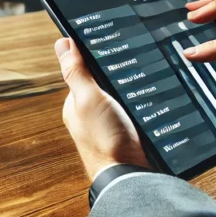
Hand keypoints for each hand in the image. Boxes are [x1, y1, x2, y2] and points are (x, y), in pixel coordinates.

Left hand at [56, 38, 149, 180]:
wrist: (132, 176)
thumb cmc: (105, 141)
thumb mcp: (88, 99)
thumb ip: (76, 72)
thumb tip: (62, 42)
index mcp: (76, 104)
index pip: (84, 70)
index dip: (95, 56)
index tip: (112, 40)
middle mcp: (91, 114)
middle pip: (105, 82)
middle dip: (117, 72)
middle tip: (135, 58)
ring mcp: (111, 124)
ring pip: (123, 95)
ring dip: (133, 87)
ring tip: (148, 76)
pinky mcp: (130, 132)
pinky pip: (136, 109)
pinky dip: (143, 102)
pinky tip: (153, 96)